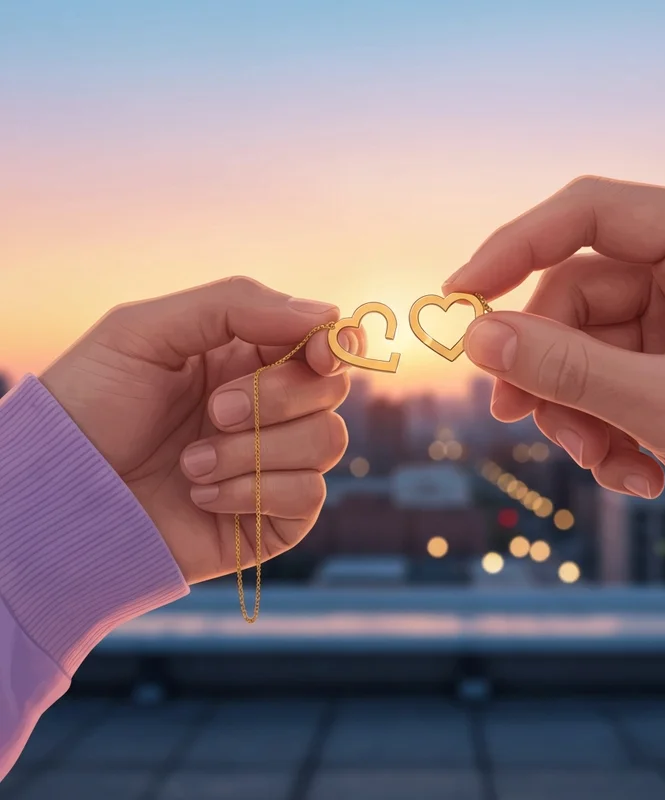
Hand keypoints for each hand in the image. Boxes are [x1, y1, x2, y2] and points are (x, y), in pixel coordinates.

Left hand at [40, 276, 362, 582]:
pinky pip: (309, 497)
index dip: (337, 343)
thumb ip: (235, 305)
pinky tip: (202, 496)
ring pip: (326, 442)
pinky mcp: (272, 518)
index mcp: (246, 359)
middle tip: (216, 410)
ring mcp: (273, 463)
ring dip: (256, 451)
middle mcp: (269, 409)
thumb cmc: (91, 405)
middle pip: (331, 391)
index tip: (320, 353)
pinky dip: (255, 492)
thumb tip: (327, 313)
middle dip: (278, 397)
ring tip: (191, 463)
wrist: (58, 494)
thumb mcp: (145, 330)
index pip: (324, 342)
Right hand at [444, 176, 664, 552]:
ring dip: (573, 410)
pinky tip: (634, 471)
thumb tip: (476, 338)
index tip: (458, 296)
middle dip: (546, 366)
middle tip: (517, 416)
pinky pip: (597, 378)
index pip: (588, 213)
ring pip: (575, 345)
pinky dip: (598, 427)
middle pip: (570, 294)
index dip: (512, 248)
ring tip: (602, 461)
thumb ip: (568, 370)